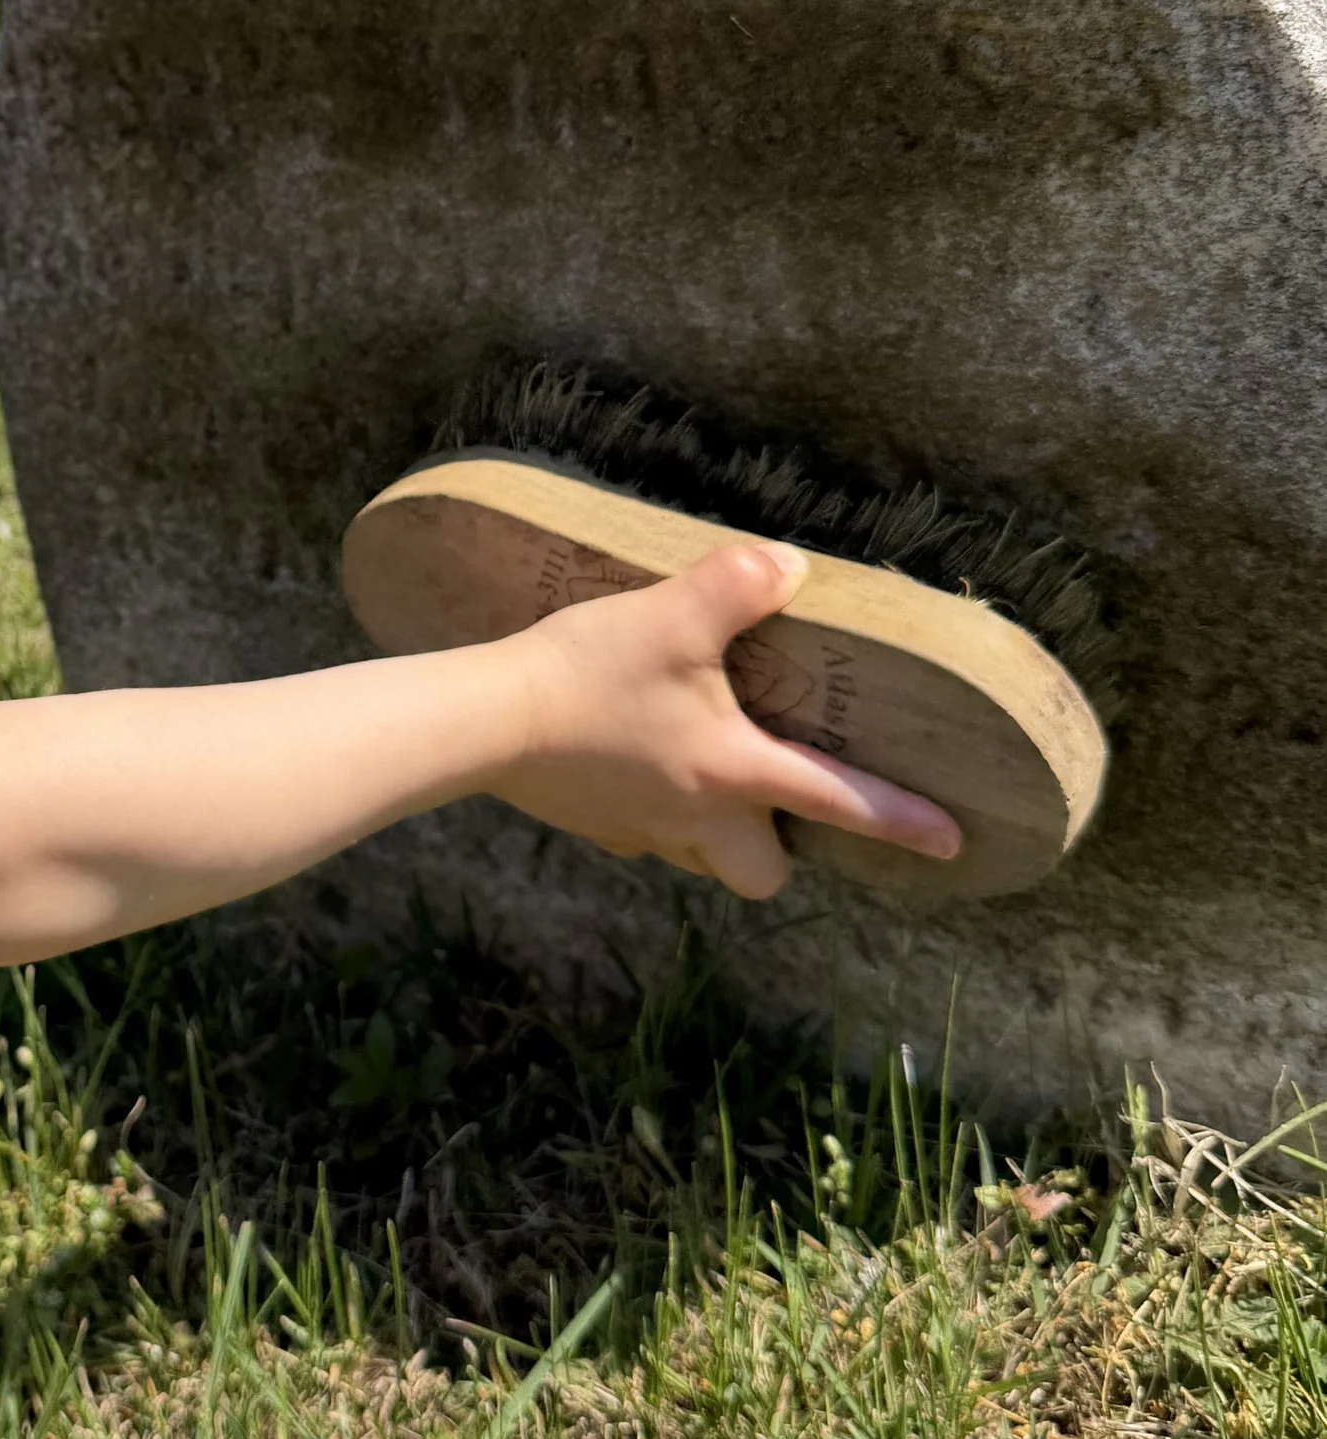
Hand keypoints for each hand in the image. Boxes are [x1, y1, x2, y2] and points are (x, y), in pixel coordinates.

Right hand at [488, 543, 962, 901]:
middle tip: (777, 797)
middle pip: (762, 873)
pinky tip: (633, 756)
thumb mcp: (670, 613)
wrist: (485, 721)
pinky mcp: (593, 824)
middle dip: (781, 849)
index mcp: (733, 772)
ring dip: (717, 830)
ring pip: (703, 858)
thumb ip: (738, 583)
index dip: (902, 822)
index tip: (954, 842)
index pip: (838, 803)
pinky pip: (645, 832)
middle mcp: (695, 818)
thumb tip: (790, 565)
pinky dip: (654, 806)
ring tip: (707, 772)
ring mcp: (640, 829)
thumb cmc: (587, 674)